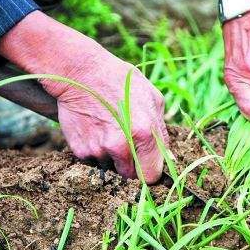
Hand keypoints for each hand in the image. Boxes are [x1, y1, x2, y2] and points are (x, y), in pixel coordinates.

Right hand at [0, 11, 167, 182]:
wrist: (80, 73)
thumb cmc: (121, 82)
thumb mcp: (153, 99)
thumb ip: (162, 133)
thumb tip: (169, 160)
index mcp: (144, 134)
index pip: (151, 175)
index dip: (150, 170)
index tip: (148, 163)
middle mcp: (121, 146)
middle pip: (130, 176)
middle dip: (131, 164)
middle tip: (127, 143)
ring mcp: (99, 150)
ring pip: (111, 168)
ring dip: (112, 157)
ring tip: (109, 130)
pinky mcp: (80, 151)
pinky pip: (93, 161)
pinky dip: (95, 151)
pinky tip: (95, 130)